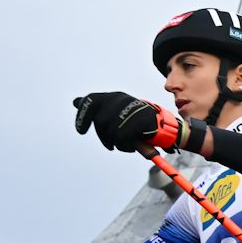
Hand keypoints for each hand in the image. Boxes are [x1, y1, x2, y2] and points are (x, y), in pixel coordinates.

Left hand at [73, 92, 202, 153]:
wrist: (166, 128)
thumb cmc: (140, 123)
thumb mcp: (117, 113)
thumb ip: (98, 108)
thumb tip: (76, 101)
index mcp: (114, 97)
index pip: (91, 101)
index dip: (83, 117)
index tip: (81, 131)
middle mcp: (120, 99)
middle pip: (99, 121)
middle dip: (104, 136)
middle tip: (111, 144)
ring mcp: (129, 109)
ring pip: (110, 131)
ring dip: (116, 143)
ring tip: (126, 144)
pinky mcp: (137, 120)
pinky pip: (121, 138)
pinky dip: (125, 146)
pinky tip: (133, 146)